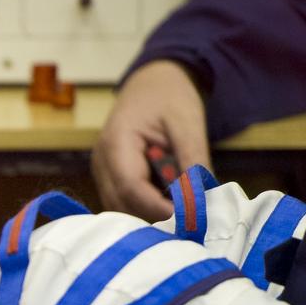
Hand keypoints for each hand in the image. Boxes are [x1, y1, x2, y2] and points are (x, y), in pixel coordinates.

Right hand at [92, 60, 211, 221]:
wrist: (151, 83)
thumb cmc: (168, 96)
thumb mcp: (188, 123)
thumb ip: (194, 161)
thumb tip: (204, 199)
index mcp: (116, 143)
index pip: (131, 187)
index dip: (159, 208)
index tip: (190, 218)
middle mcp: (101, 162)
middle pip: (121, 205)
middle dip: (155, 217)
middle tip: (191, 221)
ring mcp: (101, 172)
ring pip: (120, 210)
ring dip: (149, 216)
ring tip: (182, 214)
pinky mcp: (109, 178)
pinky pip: (123, 203)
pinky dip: (145, 210)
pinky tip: (169, 206)